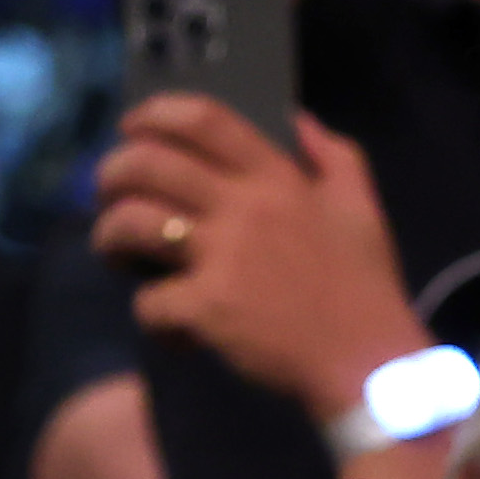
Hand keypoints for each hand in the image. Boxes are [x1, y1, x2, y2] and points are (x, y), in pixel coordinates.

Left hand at [97, 100, 427, 421]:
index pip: (203, 120)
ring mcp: (221, 257)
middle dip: (111, 174)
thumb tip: (299, 120)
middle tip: (110, 196)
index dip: (155, 114)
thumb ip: (336, 157)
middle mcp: (243, 208)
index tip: (133, 128)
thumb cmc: (366, 288)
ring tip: (116, 254)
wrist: (370, 363)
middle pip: (147, 164)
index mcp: (277, 180)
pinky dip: (151, 317)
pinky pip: (149, 301)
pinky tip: (171, 330)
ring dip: (109, 236)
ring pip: (132, 223)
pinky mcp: (207, 307)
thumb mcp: (363, 210)